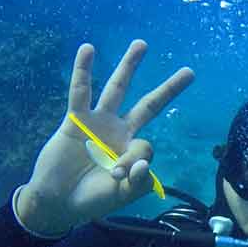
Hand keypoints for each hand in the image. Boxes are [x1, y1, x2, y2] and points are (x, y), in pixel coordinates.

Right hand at [16, 40, 194, 234]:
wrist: (57, 201)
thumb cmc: (91, 200)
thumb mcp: (120, 196)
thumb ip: (138, 182)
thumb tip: (146, 162)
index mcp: (133, 151)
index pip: (147, 147)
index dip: (135, 162)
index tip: (117, 176)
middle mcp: (119, 132)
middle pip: (148, 106)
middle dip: (168, 90)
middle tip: (190, 72)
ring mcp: (98, 123)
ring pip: (117, 89)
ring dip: (129, 67)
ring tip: (141, 45)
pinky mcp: (76, 120)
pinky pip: (80, 92)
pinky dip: (83, 71)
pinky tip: (87, 49)